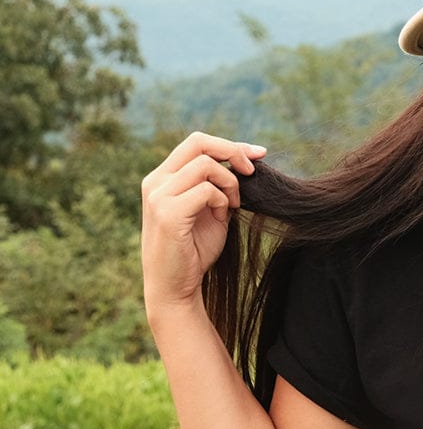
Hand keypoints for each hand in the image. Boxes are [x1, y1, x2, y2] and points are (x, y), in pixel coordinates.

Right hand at [140, 132, 264, 316]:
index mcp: (163, 178)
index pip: (197, 143)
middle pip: (198, 142)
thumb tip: (245, 163)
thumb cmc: (194, 251)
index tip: (259, 154)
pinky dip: (221, 200)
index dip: (231, 145)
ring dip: (229, 184)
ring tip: (231, 206)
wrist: (176, 286)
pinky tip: (222, 218)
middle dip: (233, 151)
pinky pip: (205, 190)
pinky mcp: (168, 213)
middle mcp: (156, 181)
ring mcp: (159, 196)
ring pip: (206, 165)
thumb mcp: (210, 212)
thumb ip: (218, 187)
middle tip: (253, 172)